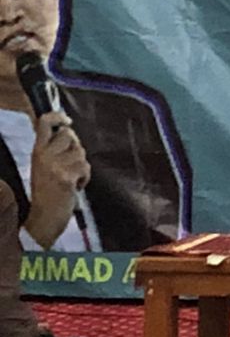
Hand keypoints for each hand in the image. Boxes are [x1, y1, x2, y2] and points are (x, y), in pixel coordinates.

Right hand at [25, 112, 89, 249]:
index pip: (44, 123)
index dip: (58, 116)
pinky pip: (85, 167)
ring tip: (71, 178)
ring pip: (80, 151)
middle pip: (69, 135)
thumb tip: (69, 130)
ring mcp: (55, 167)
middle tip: (70, 163)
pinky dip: (85, 177)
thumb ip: (53, 149)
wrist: (43, 219)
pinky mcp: (66, 177)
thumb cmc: (47, 193)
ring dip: (81, 165)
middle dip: (75, 147)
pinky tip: (75, 186)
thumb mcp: (43, 166)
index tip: (67, 121)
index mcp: (37, 152)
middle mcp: (44, 156)